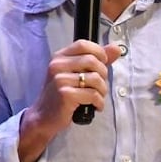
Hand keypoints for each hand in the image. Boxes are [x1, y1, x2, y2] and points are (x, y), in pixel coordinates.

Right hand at [17, 40, 123, 161]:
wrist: (44, 117)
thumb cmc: (61, 95)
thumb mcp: (75, 74)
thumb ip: (96, 60)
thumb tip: (116, 48)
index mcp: (59, 57)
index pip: (83, 44)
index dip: (99, 52)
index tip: (103, 64)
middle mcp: (57, 66)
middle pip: (93, 61)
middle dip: (103, 75)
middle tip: (100, 86)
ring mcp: (60, 80)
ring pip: (96, 78)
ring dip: (102, 90)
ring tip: (97, 98)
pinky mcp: (65, 95)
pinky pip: (93, 94)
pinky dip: (99, 102)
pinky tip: (95, 106)